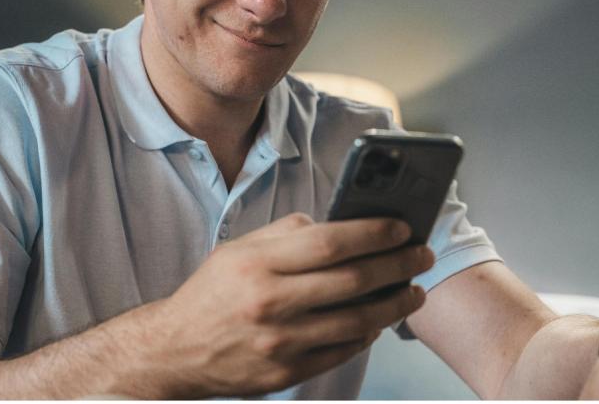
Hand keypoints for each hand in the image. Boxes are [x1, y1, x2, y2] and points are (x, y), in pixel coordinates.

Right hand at [120, 213, 433, 397]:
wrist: (176, 349)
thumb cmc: (212, 293)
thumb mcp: (239, 249)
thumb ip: (287, 233)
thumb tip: (338, 226)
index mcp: (258, 264)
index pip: (331, 242)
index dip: (374, 234)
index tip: (402, 228)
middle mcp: (270, 303)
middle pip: (353, 281)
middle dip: (398, 266)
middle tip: (422, 256)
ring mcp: (280, 343)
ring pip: (357, 322)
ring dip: (394, 305)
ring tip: (414, 292)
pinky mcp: (285, 373)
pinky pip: (341, 353)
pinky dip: (367, 335)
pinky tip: (379, 321)